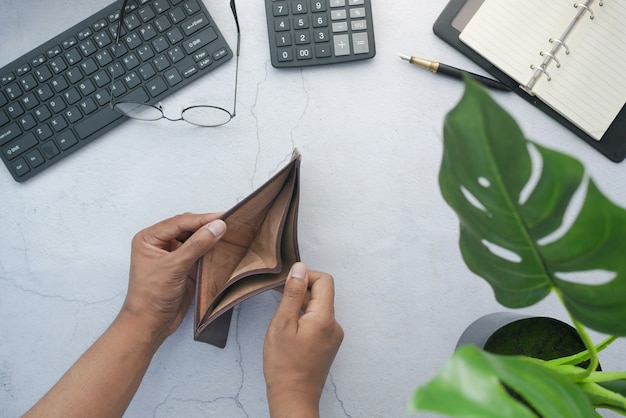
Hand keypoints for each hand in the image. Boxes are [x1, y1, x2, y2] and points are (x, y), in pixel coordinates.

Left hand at [120, 213, 226, 343]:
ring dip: (209, 236)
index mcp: (149, 238)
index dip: (202, 219)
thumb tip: (217, 226)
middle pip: (187, 228)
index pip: (180, 223)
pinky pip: (199, 252)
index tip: (222, 217)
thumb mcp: (174, 266)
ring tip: (229, 231)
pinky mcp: (183, 266)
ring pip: (194, 239)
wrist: (151, 324)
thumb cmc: (151, 296)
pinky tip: (221, 246)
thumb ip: (197, 245)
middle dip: (206, 225)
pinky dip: (210, 249)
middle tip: (228, 222)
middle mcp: (159, 243)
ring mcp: (172, 255)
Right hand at [263, 263, 343, 417]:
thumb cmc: (284, 364)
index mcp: (325, 317)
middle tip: (279, 301)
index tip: (286, 285)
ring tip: (283, 321)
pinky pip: (318, 321)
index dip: (305, 276)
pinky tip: (290, 332)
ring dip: (301, 306)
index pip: (324, 280)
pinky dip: (304, 318)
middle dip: (301, 291)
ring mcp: (333, 336)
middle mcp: (334, 325)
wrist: (293, 398)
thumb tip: (299, 268)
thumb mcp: (282, 324)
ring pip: (318, 307)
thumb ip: (292, 294)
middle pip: (322, 293)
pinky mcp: (328, 344)